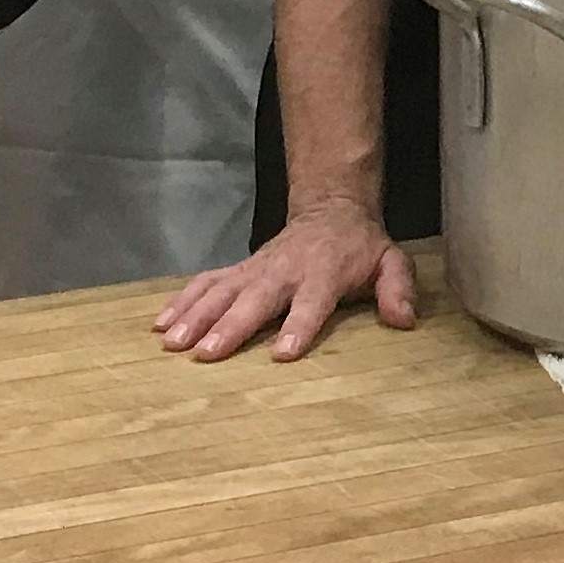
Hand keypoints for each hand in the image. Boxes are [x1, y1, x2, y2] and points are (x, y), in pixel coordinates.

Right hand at [155, 201, 417, 361]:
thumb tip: (404, 320)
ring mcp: (256, 269)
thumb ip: (397, 289)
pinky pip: (205, 282)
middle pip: (256, 300)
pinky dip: (181, 300)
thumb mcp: (390, 261)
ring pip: (221, 291)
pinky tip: (159, 323)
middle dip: (230, 326)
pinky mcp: (239, 269)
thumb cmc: (360, 247)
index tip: (282, 354)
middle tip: (206, 353)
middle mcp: (284, 271)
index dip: (299, 327)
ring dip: (195, 315)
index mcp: (323, 274)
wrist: (330, 209)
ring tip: (172, 343)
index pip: (312, 303)